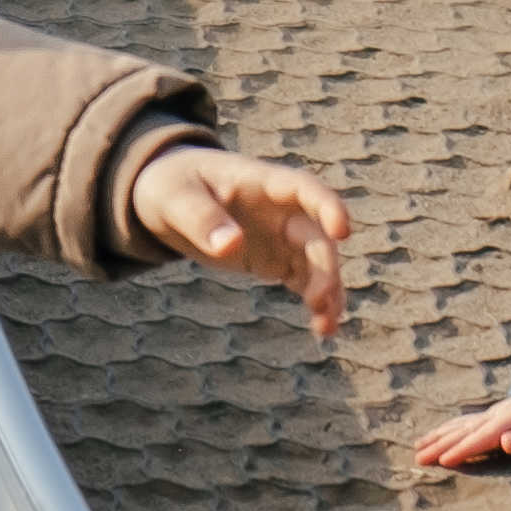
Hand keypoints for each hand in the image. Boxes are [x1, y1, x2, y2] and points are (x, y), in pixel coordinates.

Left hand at [131, 140, 349, 336]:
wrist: (168, 195)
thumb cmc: (172, 185)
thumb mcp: (174, 197)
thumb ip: (201, 218)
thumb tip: (231, 245)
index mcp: (260, 182)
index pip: (304, 188)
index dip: (328, 207)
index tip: (342, 232)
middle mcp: (281, 208)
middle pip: (315, 235)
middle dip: (325, 267)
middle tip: (320, 300)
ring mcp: (282, 235)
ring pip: (318, 262)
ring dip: (328, 291)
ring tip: (326, 327)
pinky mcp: (277, 260)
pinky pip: (305, 280)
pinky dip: (317, 302)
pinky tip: (322, 328)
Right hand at [411, 387, 510, 473]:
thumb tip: (507, 441)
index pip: (484, 437)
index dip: (464, 450)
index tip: (443, 461)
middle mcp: (501, 412)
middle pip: (466, 430)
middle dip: (441, 444)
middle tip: (418, 458)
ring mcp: (496, 411)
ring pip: (462, 424)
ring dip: (438, 436)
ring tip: (417, 448)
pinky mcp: (495, 414)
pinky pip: (466, 421)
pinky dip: (449, 428)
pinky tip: (437, 435)